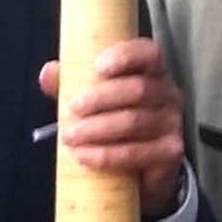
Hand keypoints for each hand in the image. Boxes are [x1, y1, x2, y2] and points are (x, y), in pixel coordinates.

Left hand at [40, 39, 185, 218]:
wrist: (140, 168)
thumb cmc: (116, 122)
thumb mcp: (93, 99)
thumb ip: (72, 83)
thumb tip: (49, 73)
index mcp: (152, 71)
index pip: (148, 53)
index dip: (125, 57)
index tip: (98, 67)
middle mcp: (168, 94)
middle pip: (138, 89)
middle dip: (100, 99)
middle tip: (73, 109)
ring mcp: (172, 123)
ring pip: (134, 121)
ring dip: (97, 129)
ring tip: (70, 136)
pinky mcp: (170, 152)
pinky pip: (136, 152)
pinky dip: (106, 155)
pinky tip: (84, 156)